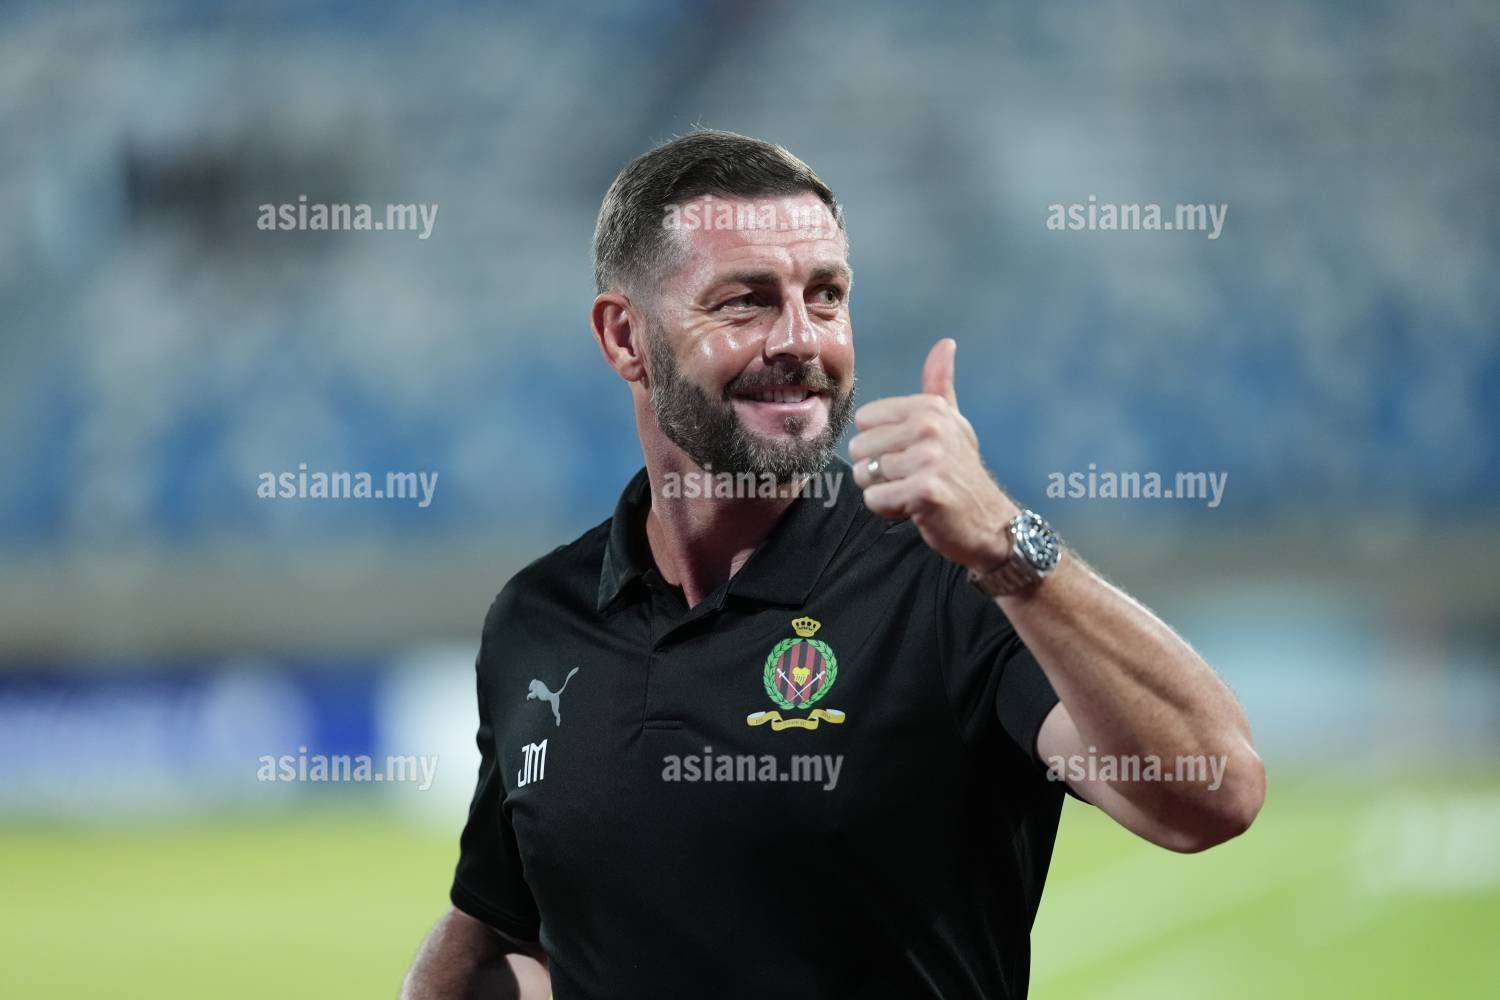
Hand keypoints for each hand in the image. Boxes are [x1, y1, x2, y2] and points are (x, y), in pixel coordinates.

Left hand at [849, 338, 1019, 570]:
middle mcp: (930, 427)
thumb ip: (940, 385)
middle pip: (859, 448)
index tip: (908, 455)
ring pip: (865, 475)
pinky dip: (889, 509)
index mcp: (929, 408)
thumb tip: (946, 343)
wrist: (990, 522)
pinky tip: (915, 508)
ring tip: (914, 491)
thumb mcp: (952, 423)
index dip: (879, 444)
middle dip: (876, 471)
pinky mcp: (925, 491)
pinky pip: (875, 499)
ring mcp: (929, 459)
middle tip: (911, 478)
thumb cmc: (961, 471)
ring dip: (883, 491)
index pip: (864, 421)